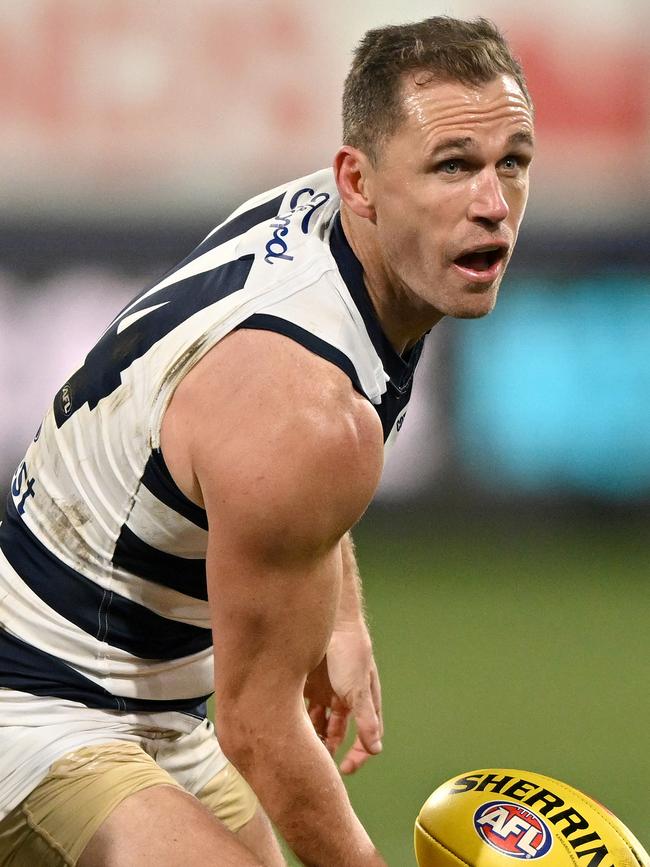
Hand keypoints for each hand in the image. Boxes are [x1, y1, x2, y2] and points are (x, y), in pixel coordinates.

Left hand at [304, 620, 382, 774]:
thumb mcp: (358, 689)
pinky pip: (302, 707)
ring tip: (301, 745)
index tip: (345, 770)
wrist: (330, 620)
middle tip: (317, 762)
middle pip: (336, 732)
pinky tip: (289, 725)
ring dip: (311, 735)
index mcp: (362, 701)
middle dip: (328, 748)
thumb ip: (366, 719)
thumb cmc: (349, 652)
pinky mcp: (308, 683)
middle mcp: (344, 698)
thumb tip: (376, 750)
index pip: (365, 735)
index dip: (358, 755)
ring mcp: (326, 690)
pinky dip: (298, 718)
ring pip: (317, 722)